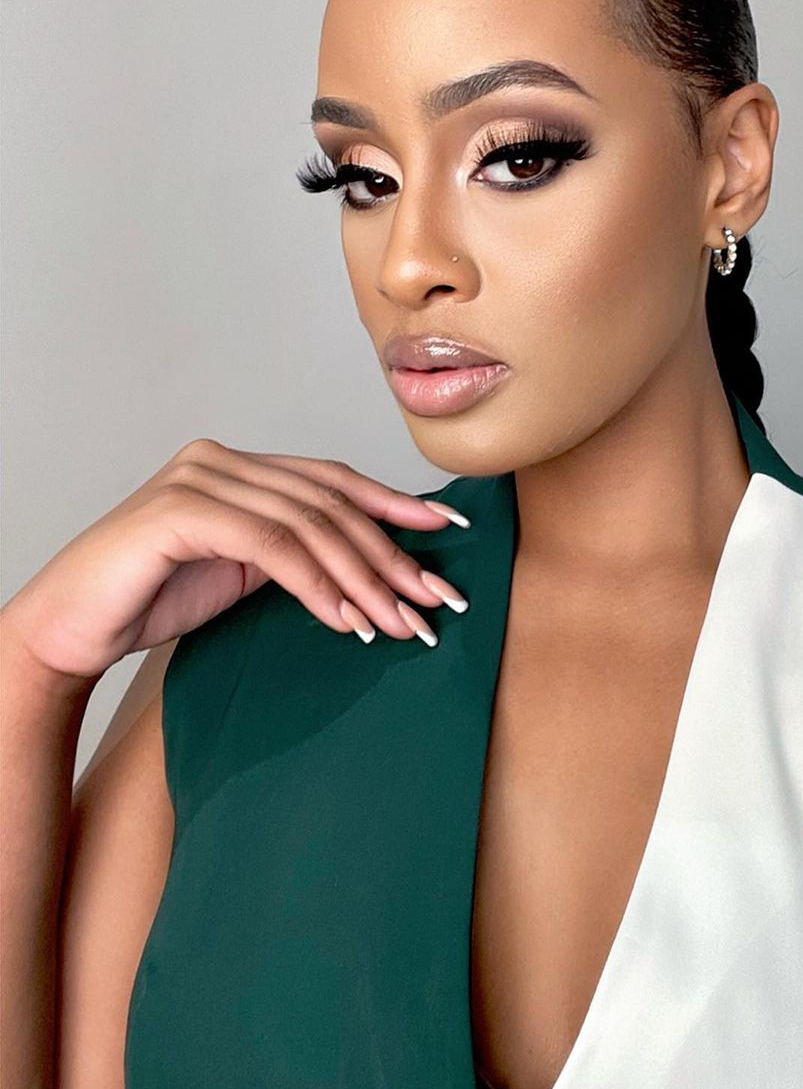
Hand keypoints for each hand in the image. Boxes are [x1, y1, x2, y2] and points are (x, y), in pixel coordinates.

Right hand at [0, 438, 469, 682]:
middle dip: (391, 553)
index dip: (395, 502)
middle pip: (330, 503)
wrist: (68, 627)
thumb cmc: (150, 597)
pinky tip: (345, 619)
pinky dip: (316, 585)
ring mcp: (198, 479)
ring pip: (309, 524)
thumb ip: (293, 551)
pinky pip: (271, 546)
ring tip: (399, 622)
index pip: (332, 479)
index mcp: (238, 466)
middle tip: (435, 598)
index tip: (447, 530)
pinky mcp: (180, 512)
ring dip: (363, 578)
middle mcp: (221, 460)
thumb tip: (369, 566)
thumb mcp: (240, 569)